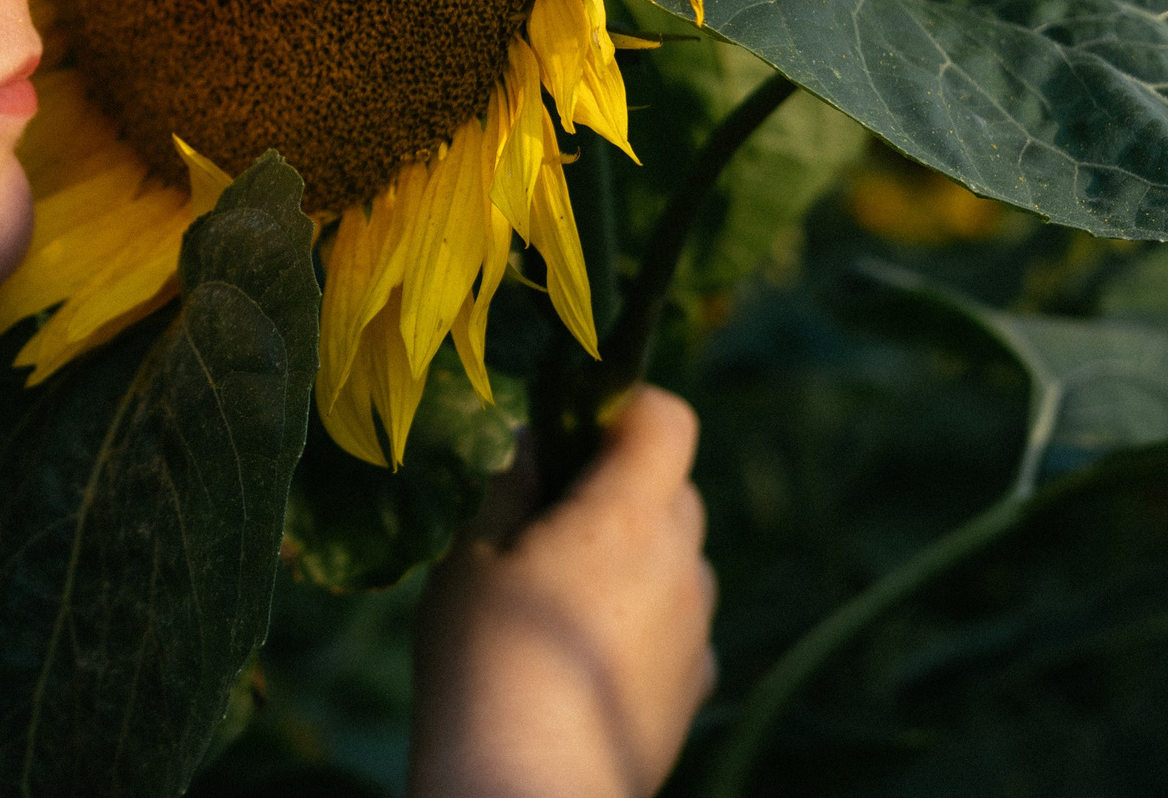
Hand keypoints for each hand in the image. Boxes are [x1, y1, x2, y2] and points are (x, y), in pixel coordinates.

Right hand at [407, 385, 718, 797]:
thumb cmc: (486, 658)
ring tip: (562, 598)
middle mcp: (682, 565)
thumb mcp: (471, 556)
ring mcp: (696, 630)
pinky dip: (645, 617)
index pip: (668, 419)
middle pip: (675, 489)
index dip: (624, 407)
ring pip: (679, 558)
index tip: (571, 431)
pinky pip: (681, 623)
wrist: (526, 785)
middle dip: (622, 484)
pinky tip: (586, 654)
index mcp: (630, 517)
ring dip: (636, 554)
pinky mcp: (696, 687)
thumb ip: (510, 484)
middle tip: (548, 518)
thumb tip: (535, 441)